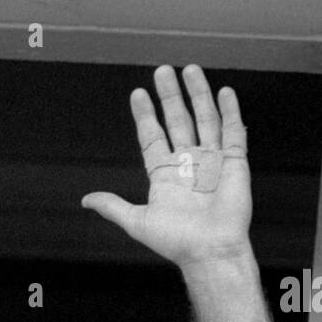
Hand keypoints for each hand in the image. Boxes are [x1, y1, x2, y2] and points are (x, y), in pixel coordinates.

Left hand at [82, 65, 250, 268]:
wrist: (209, 250)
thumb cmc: (176, 240)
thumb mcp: (137, 221)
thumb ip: (113, 206)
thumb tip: (86, 200)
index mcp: (165, 174)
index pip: (153, 136)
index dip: (145, 115)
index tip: (138, 94)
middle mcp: (188, 163)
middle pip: (178, 120)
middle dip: (169, 96)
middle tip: (162, 71)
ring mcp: (211, 161)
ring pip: (204, 119)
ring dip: (197, 95)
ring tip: (189, 70)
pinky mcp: (235, 163)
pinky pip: (233, 132)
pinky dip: (230, 111)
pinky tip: (223, 92)